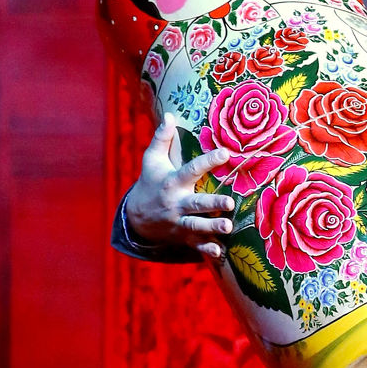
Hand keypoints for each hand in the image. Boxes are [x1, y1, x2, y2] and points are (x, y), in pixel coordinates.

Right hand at [125, 114, 234, 258]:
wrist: (136, 217)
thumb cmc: (150, 182)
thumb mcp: (152, 160)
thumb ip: (162, 138)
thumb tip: (170, 114)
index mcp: (172, 182)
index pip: (191, 169)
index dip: (208, 161)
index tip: (226, 153)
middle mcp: (176, 203)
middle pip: (196, 204)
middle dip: (212, 204)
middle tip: (229, 203)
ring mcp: (180, 222)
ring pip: (197, 226)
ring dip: (212, 227)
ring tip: (228, 226)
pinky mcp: (184, 237)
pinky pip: (196, 245)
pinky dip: (208, 250)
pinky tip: (220, 252)